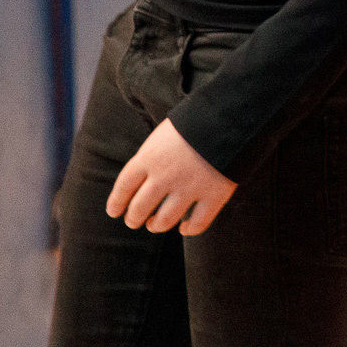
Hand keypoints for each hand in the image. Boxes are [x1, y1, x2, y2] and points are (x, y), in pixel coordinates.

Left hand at [108, 118, 236, 234]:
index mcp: (149, 157)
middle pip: (139, 208)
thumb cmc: (196, 121)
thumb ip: (152, 157)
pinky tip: (185, 228)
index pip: (124, 187)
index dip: (116, 203)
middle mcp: (165, 176)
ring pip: (164, 220)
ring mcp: (190, 188)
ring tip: (155, 225)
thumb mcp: (164, 133)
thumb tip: (142, 180)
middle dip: (133, 218)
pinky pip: (197, 223)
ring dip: (156, 226)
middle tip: (134, 221)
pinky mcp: (214, 195)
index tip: (114, 212)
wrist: (233, 116)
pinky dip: (189, 229)